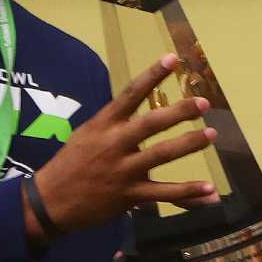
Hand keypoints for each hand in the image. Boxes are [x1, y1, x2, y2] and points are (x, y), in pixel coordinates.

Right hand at [31, 53, 216, 236]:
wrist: (50, 202)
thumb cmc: (72, 164)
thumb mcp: (88, 134)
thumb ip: (115, 123)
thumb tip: (139, 107)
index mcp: (104, 124)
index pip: (130, 93)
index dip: (152, 75)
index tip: (173, 59)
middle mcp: (114, 143)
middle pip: (151, 123)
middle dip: (179, 112)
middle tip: (203, 103)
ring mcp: (123, 170)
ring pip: (162, 154)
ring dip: (189, 144)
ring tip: (211, 134)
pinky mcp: (130, 195)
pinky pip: (165, 193)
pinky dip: (189, 192)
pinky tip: (209, 189)